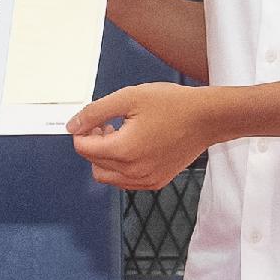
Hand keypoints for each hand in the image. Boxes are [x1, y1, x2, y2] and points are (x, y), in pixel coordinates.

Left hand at [69, 83, 212, 192]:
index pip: (83, 148)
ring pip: (107, 176)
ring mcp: (146, 180)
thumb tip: (72, 126)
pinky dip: (122, 167)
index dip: (83, 131)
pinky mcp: (156, 182)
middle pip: (93, 163)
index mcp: (123, 150)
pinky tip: (134, 146)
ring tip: (121, 134)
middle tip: (107, 124)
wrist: (207, 118)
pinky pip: (126, 181)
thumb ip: (95, 112)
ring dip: (106, 157)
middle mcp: (133, 172)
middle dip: (93, 144)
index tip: (96, 119)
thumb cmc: (172, 104)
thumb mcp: (128, 97)